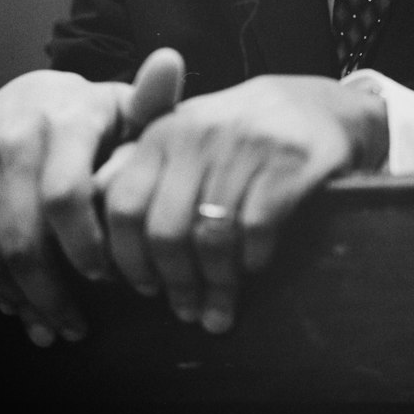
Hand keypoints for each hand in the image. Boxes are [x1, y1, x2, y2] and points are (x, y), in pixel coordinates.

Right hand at [0, 48, 184, 345]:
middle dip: (51, 292)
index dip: (84, 247)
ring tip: (50, 323)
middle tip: (76, 325)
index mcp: (65, 119)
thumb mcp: (129, 109)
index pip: (65, 197)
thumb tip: (171, 62)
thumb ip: (154, 102)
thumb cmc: (94, 117)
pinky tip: (17, 302)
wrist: (31, 94)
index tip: (107, 278)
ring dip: (19, 297)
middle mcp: (12, 134)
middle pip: (22, 236)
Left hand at [93, 75, 387, 333]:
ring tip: (217, 310)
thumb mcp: (186, 135)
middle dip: (173, 283)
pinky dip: (252, 261)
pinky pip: (256, 231)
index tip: (141, 288)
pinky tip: (254, 268)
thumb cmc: (239, 130)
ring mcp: (246, 147)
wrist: (317, 104)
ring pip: (211, 238)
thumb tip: (96, 220)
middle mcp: (199, 135)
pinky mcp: (290, 164)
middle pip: (165, 232)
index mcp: (165, 131)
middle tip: (184, 309)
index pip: (124, 206)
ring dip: (214, 286)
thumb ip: (141, 168)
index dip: (126, 258)